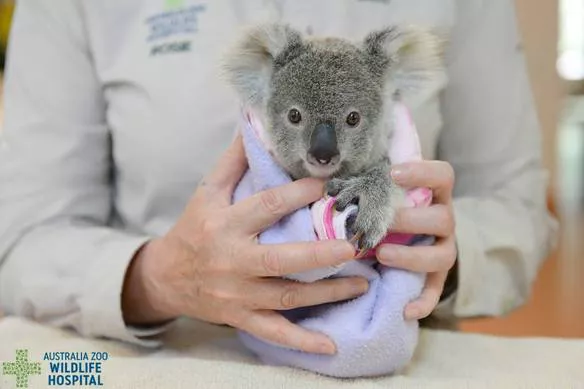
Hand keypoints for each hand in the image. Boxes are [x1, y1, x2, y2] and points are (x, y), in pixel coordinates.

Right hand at [122, 134, 367, 354]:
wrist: (167, 276)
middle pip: (279, 259)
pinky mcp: (242, 317)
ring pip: (286, 297)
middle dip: (318, 254)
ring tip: (364, 282)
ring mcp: (238, 294)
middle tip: (355, 245)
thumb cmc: (194, 227)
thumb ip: (234, 161)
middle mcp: (232, 260)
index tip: (331, 183)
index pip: (266, 206)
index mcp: (225, 224)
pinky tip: (332, 346)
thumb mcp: (207, 191)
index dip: (299, 193)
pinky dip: (302, 342)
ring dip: (327, 293)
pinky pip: (274, 332)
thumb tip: (256, 123)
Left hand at [376, 160, 456, 320]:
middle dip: (410, 221)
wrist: (407, 236)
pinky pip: (436, 291)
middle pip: (443, 219)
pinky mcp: (437, 277)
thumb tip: (326, 181)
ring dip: (412, 257)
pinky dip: (423, 302)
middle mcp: (444, 221)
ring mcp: (444, 249)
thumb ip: (368, 185)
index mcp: (434, 195)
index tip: (392, 173)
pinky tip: (406, 310)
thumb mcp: (381, 193)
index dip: (423, 173)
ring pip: (443, 255)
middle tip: (381, 223)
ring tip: (382, 255)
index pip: (442, 176)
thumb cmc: (385, 208)